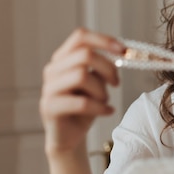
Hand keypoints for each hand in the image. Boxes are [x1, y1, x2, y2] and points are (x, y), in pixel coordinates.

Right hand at [39, 28, 124, 155]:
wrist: (69, 137)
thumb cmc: (85, 107)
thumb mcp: (96, 83)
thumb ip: (102, 68)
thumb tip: (122, 52)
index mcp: (63, 58)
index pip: (80, 37)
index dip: (104, 40)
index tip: (124, 50)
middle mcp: (52, 69)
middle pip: (84, 54)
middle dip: (108, 68)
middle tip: (116, 83)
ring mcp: (49, 88)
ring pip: (81, 75)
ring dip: (101, 90)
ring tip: (105, 101)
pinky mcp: (49, 107)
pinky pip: (81, 102)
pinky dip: (100, 107)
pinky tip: (108, 112)